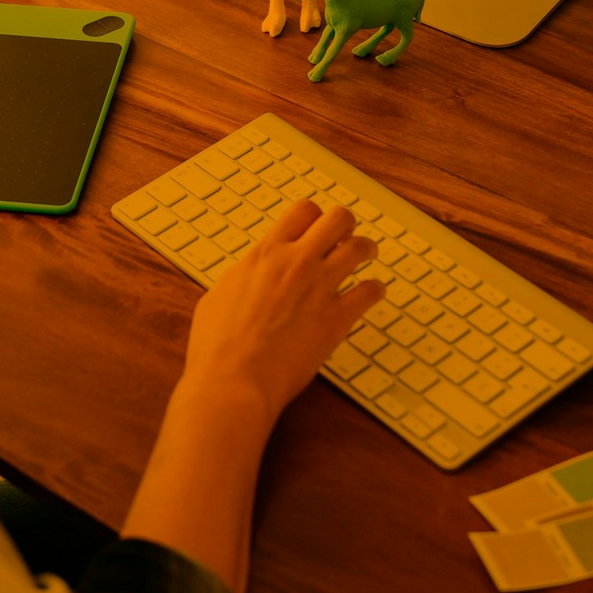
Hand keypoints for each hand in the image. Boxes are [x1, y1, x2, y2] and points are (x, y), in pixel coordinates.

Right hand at [177, 201, 383, 425]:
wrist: (234, 380)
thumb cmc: (218, 345)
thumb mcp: (220, 294)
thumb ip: (244, 275)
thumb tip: (252, 269)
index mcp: (267, 254)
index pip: (302, 211)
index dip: (314, 216)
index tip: (316, 226)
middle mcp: (297, 263)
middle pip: (337, 219)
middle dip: (345, 224)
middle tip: (346, 236)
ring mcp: (320, 288)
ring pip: (360, 248)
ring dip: (366, 249)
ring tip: (367, 255)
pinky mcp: (337, 319)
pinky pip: (370, 292)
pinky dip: (374, 290)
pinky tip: (371, 293)